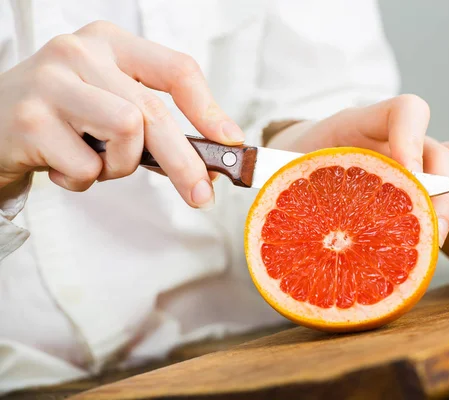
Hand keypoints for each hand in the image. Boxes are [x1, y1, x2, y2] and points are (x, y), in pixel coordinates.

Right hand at [0, 21, 243, 207]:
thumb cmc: (63, 118)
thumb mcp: (109, 103)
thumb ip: (153, 123)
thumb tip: (210, 159)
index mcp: (111, 43)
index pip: (176, 69)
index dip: (209, 109)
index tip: (231, 141)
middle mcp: (81, 52)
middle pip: (155, 112)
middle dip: (185, 162)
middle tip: (202, 195)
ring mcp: (52, 81)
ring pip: (127, 133)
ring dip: (119, 166)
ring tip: (94, 161)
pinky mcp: (29, 118)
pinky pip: (87, 167)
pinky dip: (84, 180)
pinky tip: (61, 167)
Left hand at [267, 95, 448, 244]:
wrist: (299, 158)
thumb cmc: (294, 161)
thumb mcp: (288, 163)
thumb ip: (279, 169)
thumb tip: (247, 177)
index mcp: (367, 123)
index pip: (407, 110)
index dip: (414, 139)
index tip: (406, 175)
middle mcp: (401, 138)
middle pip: (443, 145)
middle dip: (447, 183)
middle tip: (436, 222)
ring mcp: (420, 156)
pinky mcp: (429, 176)